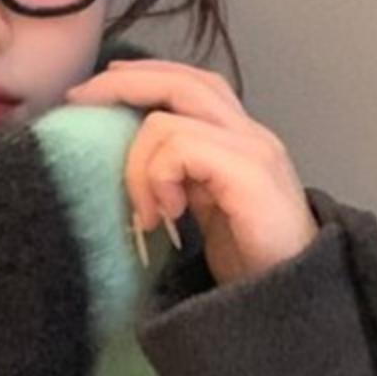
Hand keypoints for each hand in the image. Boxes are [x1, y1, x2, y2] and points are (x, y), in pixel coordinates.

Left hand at [62, 57, 319, 285]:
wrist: (296, 298)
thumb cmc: (252, 264)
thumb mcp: (206, 209)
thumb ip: (182, 176)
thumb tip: (134, 158)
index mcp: (240, 138)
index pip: (191, 82)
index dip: (143, 77)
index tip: (96, 90)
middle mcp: (251, 134)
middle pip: (181, 81)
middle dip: (123, 86)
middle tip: (80, 102)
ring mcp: (253, 150)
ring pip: (170, 118)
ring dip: (139, 164)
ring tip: (145, 212)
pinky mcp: (249, 173)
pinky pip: (182, 148)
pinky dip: (159, 177)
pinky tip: (167, 214)